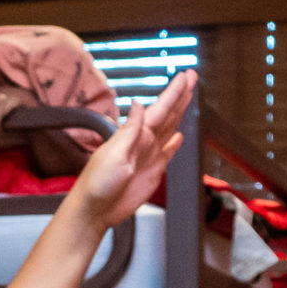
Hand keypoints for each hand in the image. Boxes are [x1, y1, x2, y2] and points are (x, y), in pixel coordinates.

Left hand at [66, 71, 194, 228]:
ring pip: (169, 129)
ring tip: (188, 97)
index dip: (174, 93)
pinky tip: (180, 136)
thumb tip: (137, 104)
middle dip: (180, 96)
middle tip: (191, 77)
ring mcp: (148, 156)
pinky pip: (167, 154)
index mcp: (134, 135)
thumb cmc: (97, 184)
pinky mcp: (151, 172)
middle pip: (167, 114)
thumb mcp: (114, 154)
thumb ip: (130, 130)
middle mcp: (142, 142)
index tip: (185, 77)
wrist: (95, 210)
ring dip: (179, 113)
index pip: (159, 109)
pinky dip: (174, 144)